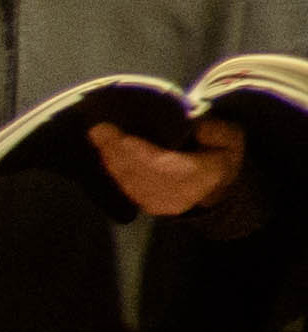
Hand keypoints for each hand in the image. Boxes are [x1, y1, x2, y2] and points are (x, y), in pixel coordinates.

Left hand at [98, 118, 249, 217]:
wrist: (219, 185)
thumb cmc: (223, 154)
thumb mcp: (232, 138)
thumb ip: (218, 132)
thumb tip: (196, 125)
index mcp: (200, 176)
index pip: (163, 166)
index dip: (139, 152)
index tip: (121, 136)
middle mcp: (178, 195)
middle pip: (140, 173)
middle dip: (117, 151)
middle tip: (99, 130)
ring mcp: (161, 204)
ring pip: (130, 181)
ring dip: (111, 159)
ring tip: (99, 136)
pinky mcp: (148, 205)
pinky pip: (127, 187)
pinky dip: (115, 169)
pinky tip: (105, 152)